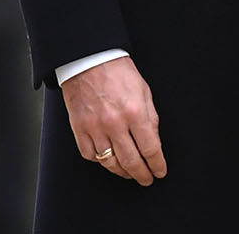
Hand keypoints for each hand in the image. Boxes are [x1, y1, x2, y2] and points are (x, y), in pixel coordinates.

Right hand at [61, 56, 165, 185]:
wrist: (88, 59)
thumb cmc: (117, 71)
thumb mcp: (144, 91)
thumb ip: (151, 118)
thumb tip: (154, 143)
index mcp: (134, 112)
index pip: (151, 149)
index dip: (157, 165)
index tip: (160, 171)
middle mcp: (115, 123)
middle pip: (131, 161)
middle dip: (142, 175)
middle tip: (146, 179)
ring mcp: (95, 127)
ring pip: (110, 163)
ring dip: (122, 172)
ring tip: (129, 172)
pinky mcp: (79, 127)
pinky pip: (90, 154)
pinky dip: (100, 160)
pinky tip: (107, 158)